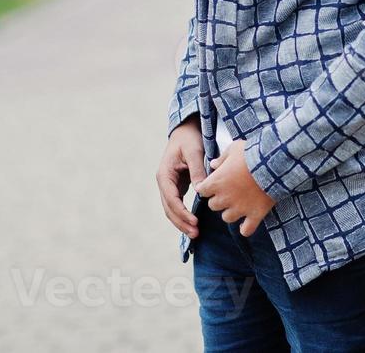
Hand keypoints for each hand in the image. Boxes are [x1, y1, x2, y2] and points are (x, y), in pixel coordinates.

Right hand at [157, 116, 206, 238]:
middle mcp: (164, 182)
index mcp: (164, 174)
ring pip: (172, 209)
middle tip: (195, 234)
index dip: (182, 212)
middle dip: (181, 222)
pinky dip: (184, 215)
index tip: (194, 221)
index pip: (171, 198)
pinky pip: (177, 205)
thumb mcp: (195, 151)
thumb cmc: (190, 138)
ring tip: (195, 234)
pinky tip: (193, 224)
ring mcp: (169, 185)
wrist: (186, 130)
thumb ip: (197, 170)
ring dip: (182, 222)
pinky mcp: (177, 187)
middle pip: (169, 208)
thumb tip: (201, 190)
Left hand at [197, 141, 275, 236]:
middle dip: (218, 200)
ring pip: (226, 218)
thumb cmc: (251, 154)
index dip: (206, 187)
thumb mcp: (234, 148)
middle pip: (213, 205)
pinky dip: (245, 229)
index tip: (212, 184)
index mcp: (217, 181)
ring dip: (230, 212)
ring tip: (237, 206)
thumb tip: (213, 164)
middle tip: (227, 193)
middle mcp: (225, 198)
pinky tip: (246, 224)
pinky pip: (246, 230)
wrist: (273, 164)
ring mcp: (240, 208)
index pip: (202, 190)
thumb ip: (221, 158)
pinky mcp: (255, 214)